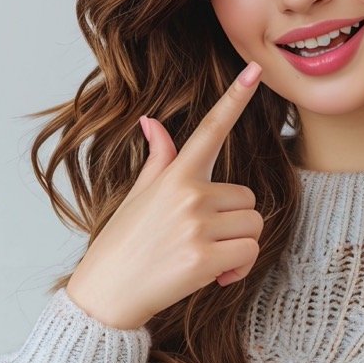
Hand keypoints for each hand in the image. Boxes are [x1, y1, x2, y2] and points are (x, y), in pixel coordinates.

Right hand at [65, 62, 264, 329]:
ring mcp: (197, 226)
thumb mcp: (138, 195)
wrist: (107, 292)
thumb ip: (159, 160)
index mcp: (174, 174)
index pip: (211, 129)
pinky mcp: (205, 258)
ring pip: (253, 227)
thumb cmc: (124, 242)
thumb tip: (153, 122)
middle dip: (233, 222)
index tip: (256, 70)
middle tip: (203, 241)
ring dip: (239, 247)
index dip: (236, 97)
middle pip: (248, 198)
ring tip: (207, 259)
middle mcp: (188, 194)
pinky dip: (239, 269)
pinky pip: (249, 253)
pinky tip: (215, 277)